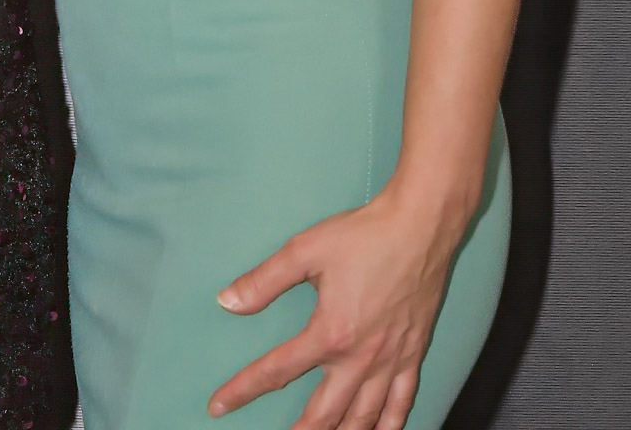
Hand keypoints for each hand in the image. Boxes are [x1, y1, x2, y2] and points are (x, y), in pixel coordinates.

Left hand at [209, 183, 459, 429]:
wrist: (419, 229)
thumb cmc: (362, 236)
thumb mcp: (304, 251)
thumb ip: (264, 281)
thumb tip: (227, 302)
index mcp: (329, 333)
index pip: (276, 371)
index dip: (243, 390)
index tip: (219, 405)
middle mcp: (360, 358)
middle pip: (323, 413)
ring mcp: (390, 362)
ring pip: (363, 418)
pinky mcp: (413, 356)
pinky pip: (401, 405)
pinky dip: (388, 427)